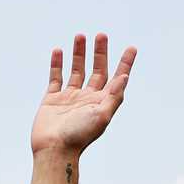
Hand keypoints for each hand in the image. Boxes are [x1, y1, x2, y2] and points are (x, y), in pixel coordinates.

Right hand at [30, 33, 136, 158]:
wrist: (54, 148)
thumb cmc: (79, 135)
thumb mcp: (102, 116)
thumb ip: (114, 96)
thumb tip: (124, 77)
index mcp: (102, 102)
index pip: (116, 79)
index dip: (125, 64)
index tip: (132, 48)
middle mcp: (88, 98)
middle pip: (97, 70)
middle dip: (100, 53)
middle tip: (102, 35)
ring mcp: (70, 98)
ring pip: (76, 70)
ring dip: (79, 53)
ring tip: (80, 35)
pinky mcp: (52, 99)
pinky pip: (55, 77)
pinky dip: (57, 64)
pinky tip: (59, 50)